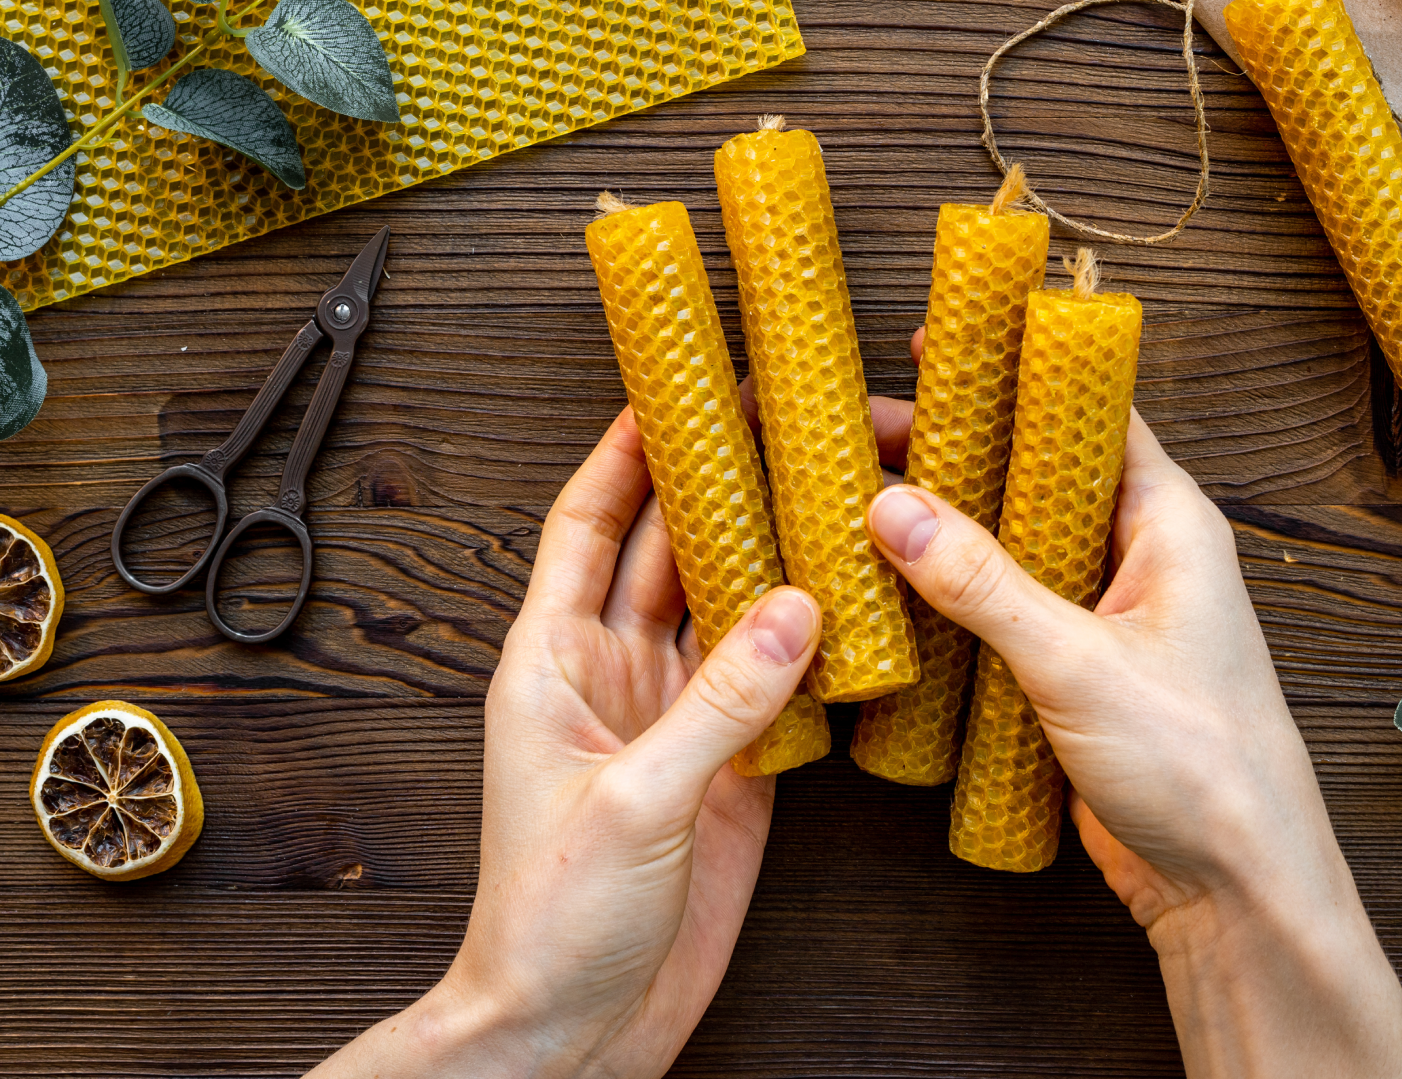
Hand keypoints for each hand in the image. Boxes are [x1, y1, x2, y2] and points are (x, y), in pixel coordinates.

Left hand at [311, 410, 820, 1078]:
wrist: (574, 1031)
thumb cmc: (549, 922)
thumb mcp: (631, 801)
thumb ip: (718, 705)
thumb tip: (797, 608)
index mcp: (551, 664)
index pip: (587, 526)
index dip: (625, 452)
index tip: (670, 386)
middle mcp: (612, 677)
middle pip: (671, 551)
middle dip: (722, 484)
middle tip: (784, 422)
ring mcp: (674, 721)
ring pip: (729, 610)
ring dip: (774, 554)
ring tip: (830, 491)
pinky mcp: (728, 772)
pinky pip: (773, 684)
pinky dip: (811, 643)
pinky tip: (852, 604)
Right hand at [866, 392, 1401, 1077]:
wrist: (1234, 889)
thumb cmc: (1202, 767)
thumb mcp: (1081, 664)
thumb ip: (985, 585)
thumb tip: (894, 508)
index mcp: (1168, 524)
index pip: (1086, 415)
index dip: (1012, 374)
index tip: (937, 346)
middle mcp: (1139, 557)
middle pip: (1034, 478)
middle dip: (954, 455)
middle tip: (863, 432)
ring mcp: (1107, 617)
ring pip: (1013, 549)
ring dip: (946, 532)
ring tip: (857, 503)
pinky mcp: (1077, 674)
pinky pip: (1006, 615)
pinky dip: (953, 601)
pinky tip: (891, 598)